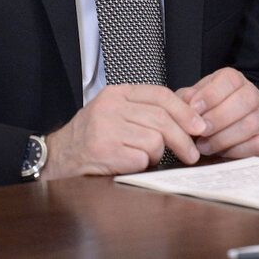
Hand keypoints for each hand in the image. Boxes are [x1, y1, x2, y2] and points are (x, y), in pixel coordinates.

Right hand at [42, 84, 209, 179]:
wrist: (58, 156)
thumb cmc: (93, 135)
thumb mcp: (116, 112)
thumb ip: (146, 109)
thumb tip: (191, 115)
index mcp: (117, 93)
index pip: (161, 95)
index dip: (185, 111)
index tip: (199, 126)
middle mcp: (111, 107)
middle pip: (162, 120)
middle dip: (183, 139)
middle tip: (191, 153)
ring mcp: (106, 128)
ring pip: (155, 141)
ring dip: (156, 155)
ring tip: (142, 156)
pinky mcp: (104, 151)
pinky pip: (141, 159)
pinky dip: (141, 165)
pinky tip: (129, 163)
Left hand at [177, 67, 258, 158]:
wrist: (227, 121)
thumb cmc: (207, 110)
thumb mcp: (193, 98)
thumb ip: (187, 98)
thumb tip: (187, 102)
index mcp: (234, 79)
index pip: (229, 81)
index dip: (211, 95)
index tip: (194, 109)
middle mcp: (253, 93)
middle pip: (245, 101)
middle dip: (219, 118)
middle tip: (200, 131)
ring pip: (252, 124)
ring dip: (224, 138)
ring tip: (204, 146)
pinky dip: (238, 151)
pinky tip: (222, 152)